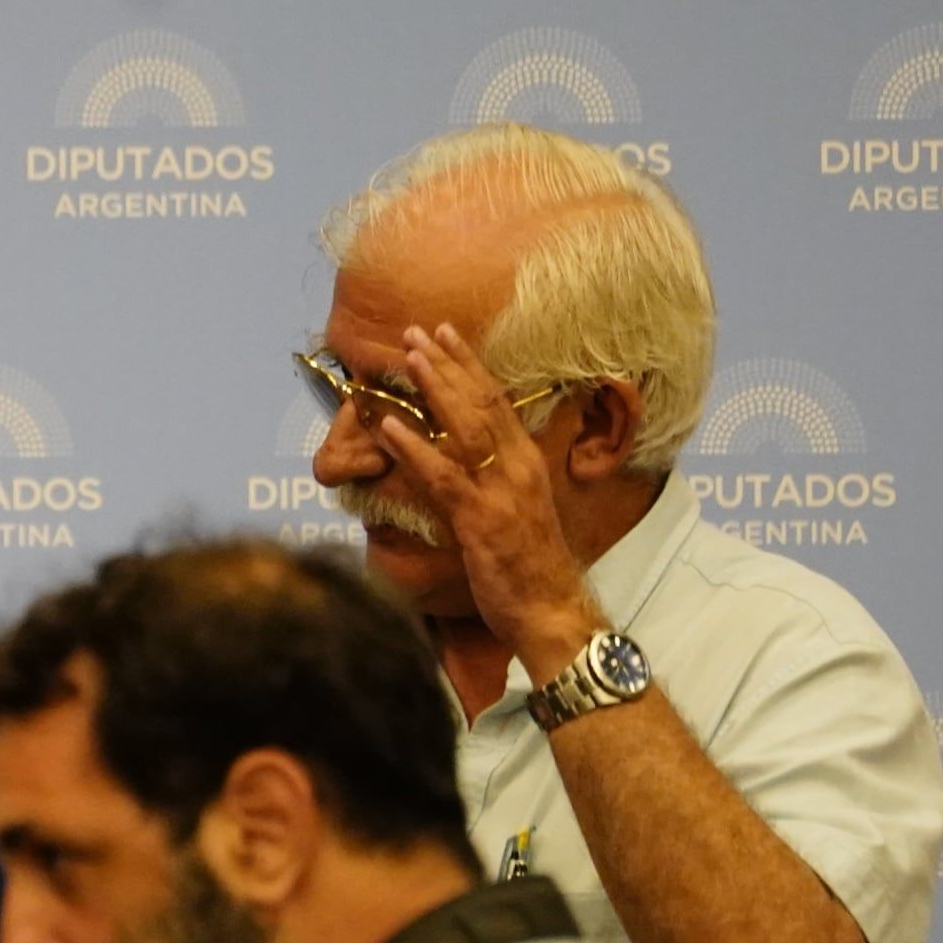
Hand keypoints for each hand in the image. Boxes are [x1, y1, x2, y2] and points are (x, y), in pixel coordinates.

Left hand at [374, 321, 599, 678]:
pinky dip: (415, 449)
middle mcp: (517, 468)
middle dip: (447, 363)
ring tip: (406, 358)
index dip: (469, 365)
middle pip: (480, 403)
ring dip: (434, 389)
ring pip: (465, 428)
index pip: (497, 401)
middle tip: (416, 331)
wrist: (552, 611)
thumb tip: (463, 458)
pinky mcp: (482, 521)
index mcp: (526, 462)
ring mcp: (501, 492)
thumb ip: (493, 479)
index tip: (445, 333)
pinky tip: (390, 427)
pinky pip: (444, 478)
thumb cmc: (530, 567)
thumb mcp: (516, 511)